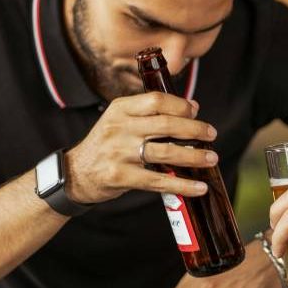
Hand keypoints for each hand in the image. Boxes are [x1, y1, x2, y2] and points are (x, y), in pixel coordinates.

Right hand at [65, 92, 218, 202]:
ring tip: (212, 159)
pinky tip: (199, 187)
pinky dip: (182, 184)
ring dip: (194, 156)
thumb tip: (192, 107)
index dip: (180, 105)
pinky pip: (158, 181)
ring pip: (165, 152)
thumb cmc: (106, 145)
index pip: (156, 100)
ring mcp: (119, 152)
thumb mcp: (120, 120)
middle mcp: (119, 128)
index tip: (196, 111)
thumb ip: (150, 113)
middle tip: (211, 134)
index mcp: (120, 109)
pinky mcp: (120, 176)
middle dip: (194, 129)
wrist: (76, 173)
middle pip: (165, 125)